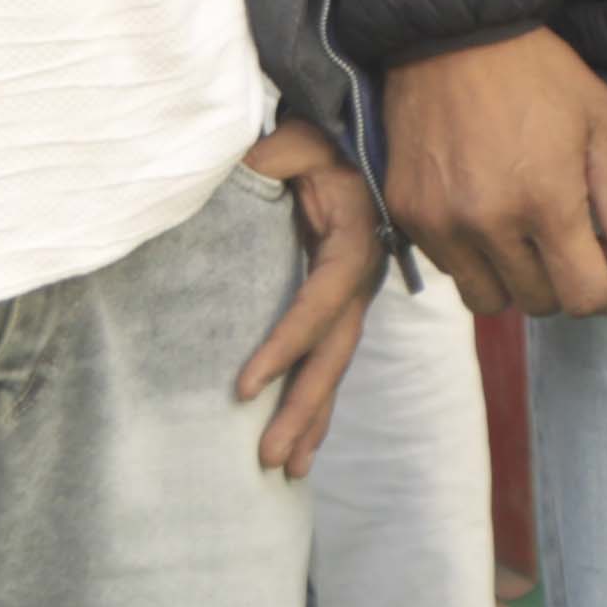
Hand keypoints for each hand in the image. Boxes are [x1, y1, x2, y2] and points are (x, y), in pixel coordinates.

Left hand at [232, 122, 387, 472]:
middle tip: (270, 459)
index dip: (284, 347)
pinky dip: (317, 401)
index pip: (317, 304)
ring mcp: (354, 296)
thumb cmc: (329, 138)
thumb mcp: (303, 139)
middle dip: (304, 408)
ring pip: (335, 365)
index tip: (243, 388)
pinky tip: (302, 439)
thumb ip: (274, 157)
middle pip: (333, 354)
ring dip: (313, 418)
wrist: (364, 136)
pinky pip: (329, 357)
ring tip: (287, 470)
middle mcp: (360, 279)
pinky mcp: (341, 303)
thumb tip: (242, 170)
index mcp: (352, 244)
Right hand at [383, 30, 606, 315]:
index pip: (582, 295)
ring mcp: (440, 223)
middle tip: (585, 244)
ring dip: (520, 282)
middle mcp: (488, 223)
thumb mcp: (603, 120)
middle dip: (571, 283)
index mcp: (545, 200)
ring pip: (487, 299)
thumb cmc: (540, 72)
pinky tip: (496, 221)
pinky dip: (478, 260)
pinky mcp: (407, 214)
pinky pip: (449, 269)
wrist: (452, 34)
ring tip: (537, 241)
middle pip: (538, 302)